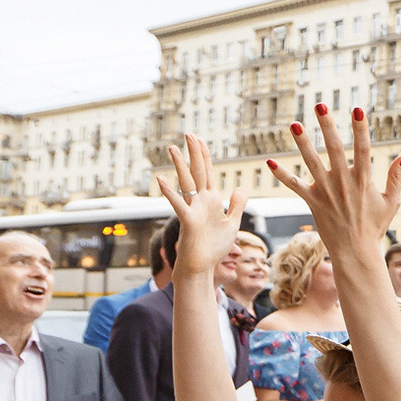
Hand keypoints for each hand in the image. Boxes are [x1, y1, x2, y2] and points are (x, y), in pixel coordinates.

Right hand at [152, 134, 249, 278]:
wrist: (202, 267)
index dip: (205, 156)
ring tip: (172, 148)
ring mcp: (193, 210)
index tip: (201, 140)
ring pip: (186, 183)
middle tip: (188, 134)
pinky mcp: (188, 221)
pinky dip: (169, 192)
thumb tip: (239, 188)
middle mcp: (200, 202)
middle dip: (194, 153)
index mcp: (211, 201)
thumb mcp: (231, 224)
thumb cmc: (214, 247)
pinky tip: (160, 178)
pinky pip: (178, 204)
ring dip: (180, 165)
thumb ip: (236, 205)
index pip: (208, 173)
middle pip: (197, 172)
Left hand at [263, 105, 400, 262]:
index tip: (358, 109)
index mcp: (364, 181)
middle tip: (320, 106)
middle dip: (327, 126)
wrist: (355, 252)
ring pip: (311, 163)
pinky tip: (270, 162)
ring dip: (302, 143)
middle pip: (334, 149)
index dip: (360, 129)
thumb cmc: (375, 226)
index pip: (363, 149)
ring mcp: (326, 192)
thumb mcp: (392, 202)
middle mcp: (343, 183)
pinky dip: (282, 175)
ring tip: (294, 124)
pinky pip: (295, 186)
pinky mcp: (312, 202)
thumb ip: (396, 178)